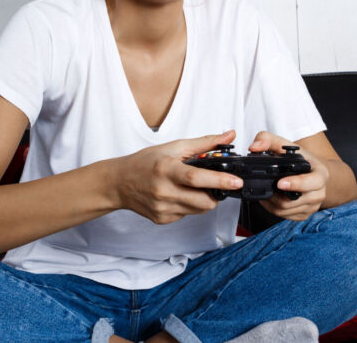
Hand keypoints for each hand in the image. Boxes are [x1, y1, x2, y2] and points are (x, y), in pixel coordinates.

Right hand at [114, 130, 243, 224]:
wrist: (119, 183)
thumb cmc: (145, 163)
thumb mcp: (173, 147)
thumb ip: (204, 143)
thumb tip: (228, 137)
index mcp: (166, 170)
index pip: (197, 179)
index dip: (220, 181)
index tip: (236, 182)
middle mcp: (164, 192)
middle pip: (204, 201)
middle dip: (215, 194)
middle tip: (212, 183)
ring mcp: (163, 209)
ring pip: (198, 210)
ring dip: (202, 199)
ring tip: (190, 187)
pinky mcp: (163, 219)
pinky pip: (187, 215)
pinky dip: (189, 205)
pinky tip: (177, 195)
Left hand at [250, 131, 329, 220]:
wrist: (315, 172)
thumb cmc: (302, 158)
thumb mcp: (286, 144)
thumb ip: (268, 140)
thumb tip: (254, 147)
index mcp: (320, 174)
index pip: (311, 182)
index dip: (295, 184)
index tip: (280, 183)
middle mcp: (319, 193)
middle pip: (293, 201)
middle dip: (275, 195)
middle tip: (264, 185)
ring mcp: (313, 206)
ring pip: (285, 210)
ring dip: (271, 202)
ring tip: (266, 190)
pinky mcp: (305, 214)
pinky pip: (285, 216)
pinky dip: (273, 208)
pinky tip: (271, 197)